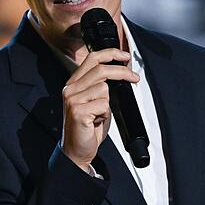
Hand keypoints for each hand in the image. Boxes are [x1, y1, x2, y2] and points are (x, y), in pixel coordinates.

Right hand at [61, 48, 138, 170]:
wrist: (77, 150)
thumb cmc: (88, 128)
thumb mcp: (94, 101)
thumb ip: (101, 85)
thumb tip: (121, 73)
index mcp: (74, 83)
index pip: (92, 59)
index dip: (110, 54)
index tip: (125, 56)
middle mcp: (70, 89)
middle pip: (101, 70)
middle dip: (122, 72)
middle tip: (134, 78)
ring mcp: (72, 100)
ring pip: (104, 88)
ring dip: (109, 103)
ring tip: (100, 114)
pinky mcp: (78, 111)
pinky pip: (103, 105)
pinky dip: (106, 114)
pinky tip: (97, 121)